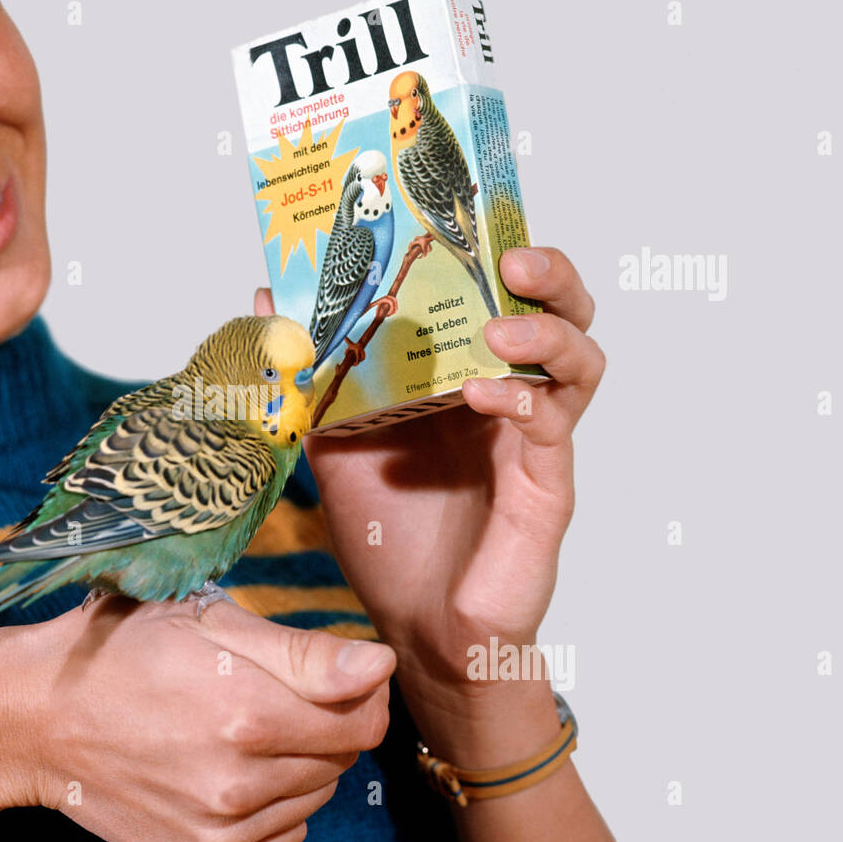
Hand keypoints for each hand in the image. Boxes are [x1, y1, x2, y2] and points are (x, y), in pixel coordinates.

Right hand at [0, 596, 393, 841]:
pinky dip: (269, 811)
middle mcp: (238, 787)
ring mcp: (217, 836)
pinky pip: (280, 841)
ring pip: (312, 801)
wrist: (35, 721)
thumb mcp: (208, 622)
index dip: (360, 693)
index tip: (330, 675)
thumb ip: (304, 651)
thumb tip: (382, 666)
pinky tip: (221, 776)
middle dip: (321, 725)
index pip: (366, 720)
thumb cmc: (123, 652)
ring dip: (294, 767)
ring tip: (232, 734)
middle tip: (262, 696)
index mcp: (248, 714)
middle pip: (341, 762)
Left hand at [256, 247, 602, 725]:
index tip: (464, 213)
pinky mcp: (546, 487)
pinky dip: (523, 400)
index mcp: (466, 376)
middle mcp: (510, 399)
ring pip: (580, 361)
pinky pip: (554, 427)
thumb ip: (309, 373)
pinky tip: (484, 394)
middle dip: (549, 274)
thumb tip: (262, 298)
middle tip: (509, 256)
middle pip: (563, 313)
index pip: (500, 296)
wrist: (415, 628)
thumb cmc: (388, 536)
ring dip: (545, 331)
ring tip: (499, 325)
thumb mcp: (333, 441)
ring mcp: (535, 442)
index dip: (496, 249)